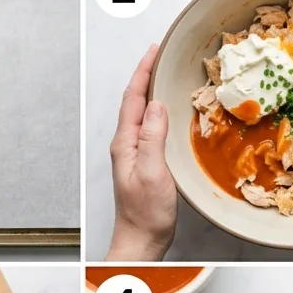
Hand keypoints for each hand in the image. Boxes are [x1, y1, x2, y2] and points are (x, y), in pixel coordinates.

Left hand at [106, 45, 176, 261]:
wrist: (141, 242)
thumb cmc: (145, 214)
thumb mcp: (152, 172)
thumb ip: (152, 137)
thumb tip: (156, 104)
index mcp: (125, 143)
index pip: (133, 98)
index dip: (143, 71)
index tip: (155, 50)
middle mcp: (126, 145)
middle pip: (135, 101)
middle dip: (146, 75)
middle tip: (162, 54)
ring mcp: (133, 155)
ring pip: (141, 113)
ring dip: (151, 91)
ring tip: (165, 74)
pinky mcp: (143, 164)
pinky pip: (149, 128)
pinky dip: (158, 112)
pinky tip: (167, 112)